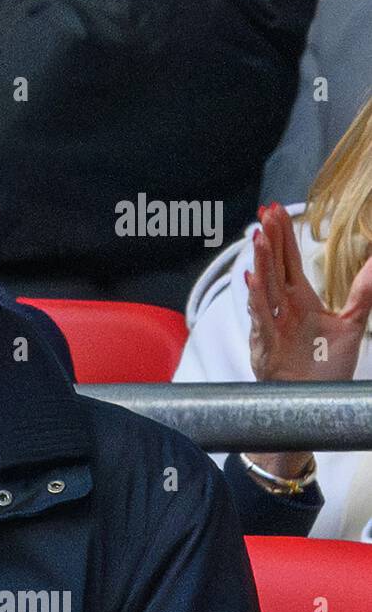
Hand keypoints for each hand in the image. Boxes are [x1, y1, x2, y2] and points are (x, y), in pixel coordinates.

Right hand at [243, 202, 371, 482]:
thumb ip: (362, 293)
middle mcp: (283, 308)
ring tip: (258, 237)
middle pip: (274, 267)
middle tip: (263, 213)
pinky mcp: (267, 344)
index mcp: (300, 300)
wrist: (315, 400)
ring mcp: (272, 324)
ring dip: (260, 262)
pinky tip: (252, 280)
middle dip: (269, 240)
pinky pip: (260, 318)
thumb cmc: (327, 367)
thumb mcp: (352, 324)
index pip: (289, 261)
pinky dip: (256, 299)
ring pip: (265, 287)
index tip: (275, 211)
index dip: (283, 236)